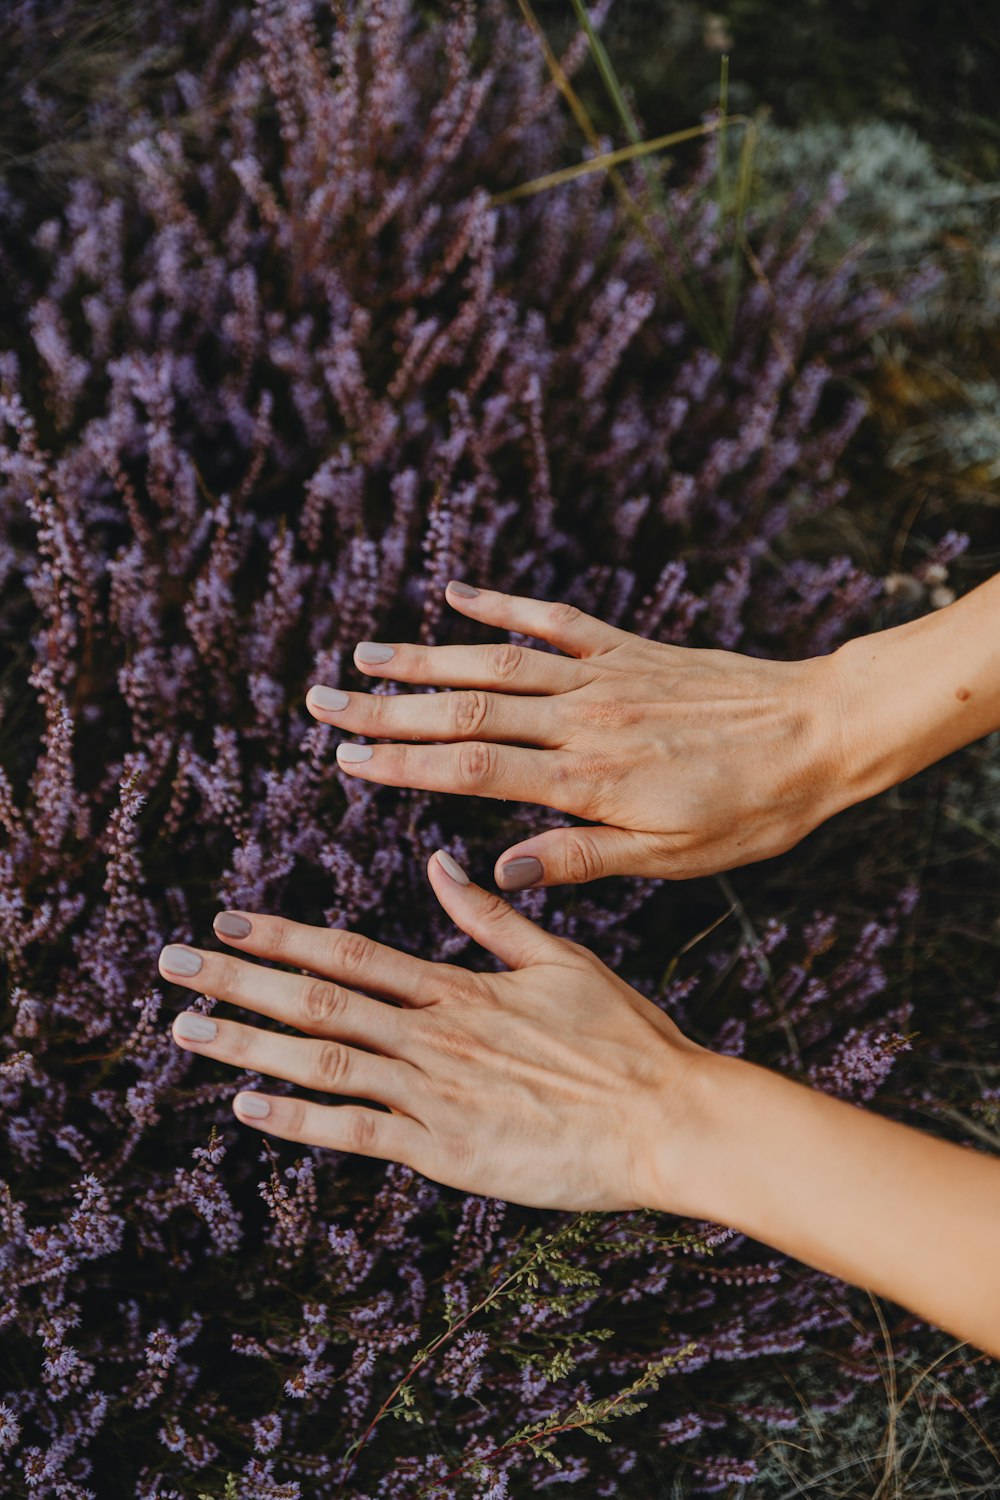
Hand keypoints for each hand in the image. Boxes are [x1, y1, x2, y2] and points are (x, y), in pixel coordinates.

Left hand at [159, 852, 705, 1212]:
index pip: (352, 955)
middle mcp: (435, 1034)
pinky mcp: (445, 1150)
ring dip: (248, 1041)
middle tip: (174, 964)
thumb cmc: (625, 1039)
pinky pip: (355, 1132)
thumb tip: (442, 862)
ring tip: (186, 1027)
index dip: (284, 937)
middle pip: (319, 1000)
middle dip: (240, 979)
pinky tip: (246, 1106)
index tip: (228, 921)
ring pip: (322, 1060)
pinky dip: (296, 1120)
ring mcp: (435, 1092)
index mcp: (459, 988)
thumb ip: (492, 917)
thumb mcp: (561, 960)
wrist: (668, 1119)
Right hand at [305, 583, 846, 888]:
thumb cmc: (752, 809)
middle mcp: (585, 717)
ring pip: (496, 661)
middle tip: (320, 702)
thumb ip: (582, 857)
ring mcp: (605, 674)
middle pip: (466, 707)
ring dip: (425, 657)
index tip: (345, 758)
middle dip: (387, 706)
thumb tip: (496, 869)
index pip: (474, 767)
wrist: (822, 732)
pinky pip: (555, 621)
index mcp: (589, 777)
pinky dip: (503, 606)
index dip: (402, 763)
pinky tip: (458, 596)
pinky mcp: (630, 648)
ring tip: (363, 654)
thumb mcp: (674, 856)